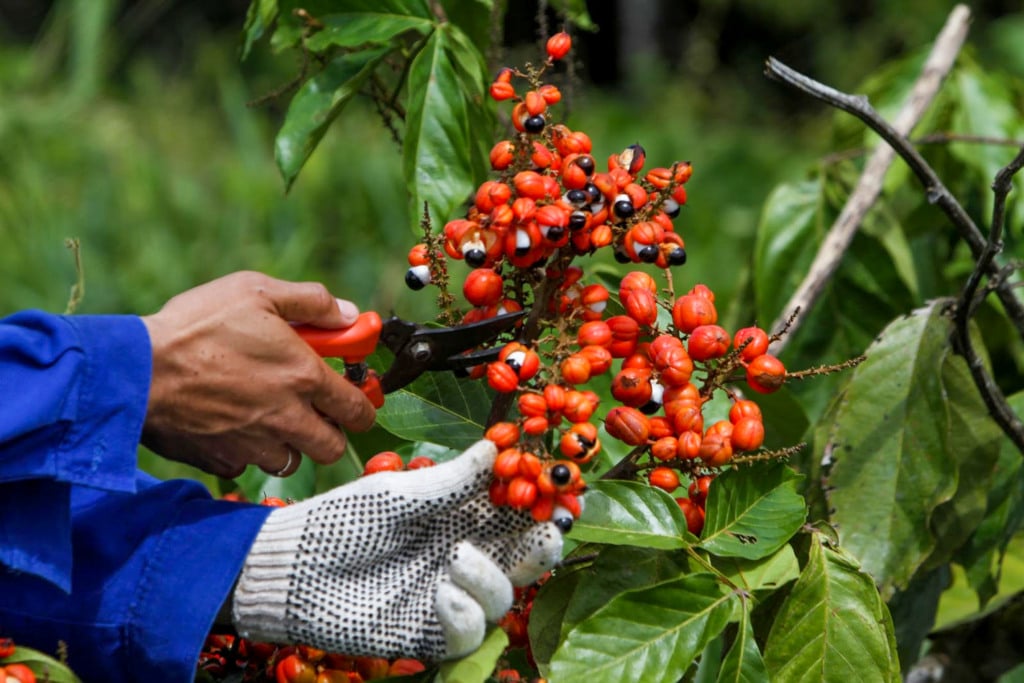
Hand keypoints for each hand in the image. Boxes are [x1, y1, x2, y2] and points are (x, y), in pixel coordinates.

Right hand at [140, 271, 375, 477]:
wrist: (135, 369)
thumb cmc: (196, 325)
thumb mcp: (256, 291)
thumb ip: (311, 302)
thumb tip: (348, 315)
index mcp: (303, 377)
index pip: (358, 409)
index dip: (363, 405)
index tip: (355, 399)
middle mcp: (286, 418)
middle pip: (332, 447)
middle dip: (330, 432)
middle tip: (313, 412)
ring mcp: (254, 445)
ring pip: (291, 461)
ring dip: (288, 444)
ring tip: (267, 417)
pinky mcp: (221, 460)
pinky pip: (246, 466)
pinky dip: (245, 453)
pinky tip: (230, 427)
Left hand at [231, 440, 573, 660]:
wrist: (294, 569)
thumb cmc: (342, 521)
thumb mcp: (399, 493)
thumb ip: (452, 480)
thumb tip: (498, 446)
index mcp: (459, 517)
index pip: (514, 512)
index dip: (540, 504)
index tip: (557, 491)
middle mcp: (462, 555)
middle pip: (523, 558)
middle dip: (541, 546)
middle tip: (546, 531)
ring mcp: (449, 596)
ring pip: (504, 596)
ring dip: (492, 577)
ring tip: (458, 557)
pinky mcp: (430, 632)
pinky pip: (470, 631)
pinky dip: (466, 612)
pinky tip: (442, 592)